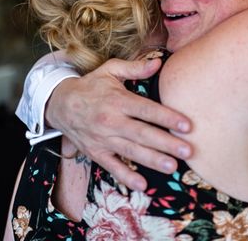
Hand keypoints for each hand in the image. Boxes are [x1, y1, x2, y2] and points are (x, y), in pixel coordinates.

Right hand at [45, 57, 191, 190]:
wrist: (60, 103)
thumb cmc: (91, 85)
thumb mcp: (110, 70)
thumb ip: (135, 68)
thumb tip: (158, 62)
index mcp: (118, 100)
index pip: (146, 110)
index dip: (167, 117)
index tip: (186, 125)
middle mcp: (111, 121)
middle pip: (142, 134)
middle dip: (166, 143)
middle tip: (188, 151)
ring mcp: (103, 138)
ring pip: (131, 152)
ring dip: (152, 160)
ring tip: (172, 167)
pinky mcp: (96, 152)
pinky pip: (112, 166)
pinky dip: (126, 177)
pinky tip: (143, 185)